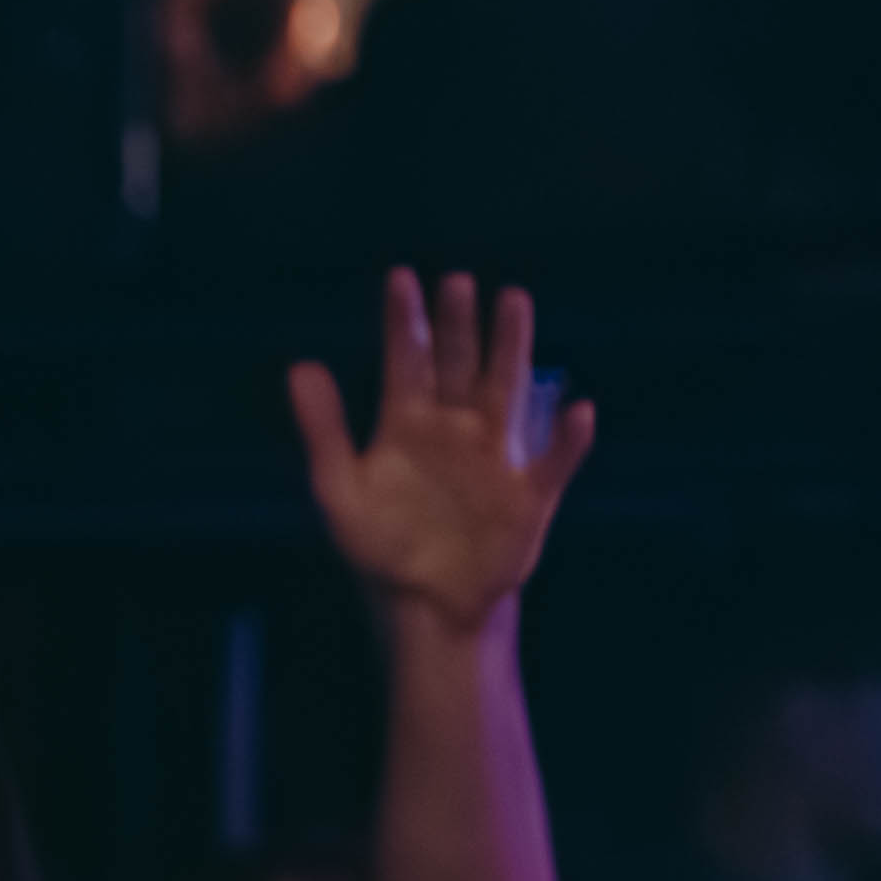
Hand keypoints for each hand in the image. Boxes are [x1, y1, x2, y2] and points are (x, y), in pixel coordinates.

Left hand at [289, 266, 598, 627]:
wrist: (423, 602)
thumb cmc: (380, 544)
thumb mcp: (339, 488)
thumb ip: (323, 429)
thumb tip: (301, 366)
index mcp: (406, 423)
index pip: (407, 359)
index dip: (403, 321)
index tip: (401, 278)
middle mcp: (454, 427)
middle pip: (458, 363)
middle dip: (457, 323)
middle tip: (456, 281)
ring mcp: (494, 455)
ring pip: (506, 389)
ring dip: (511, 348)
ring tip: (513, 300)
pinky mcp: (528, 493)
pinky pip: (553, 461)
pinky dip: (568, 440)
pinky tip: (580, 411)